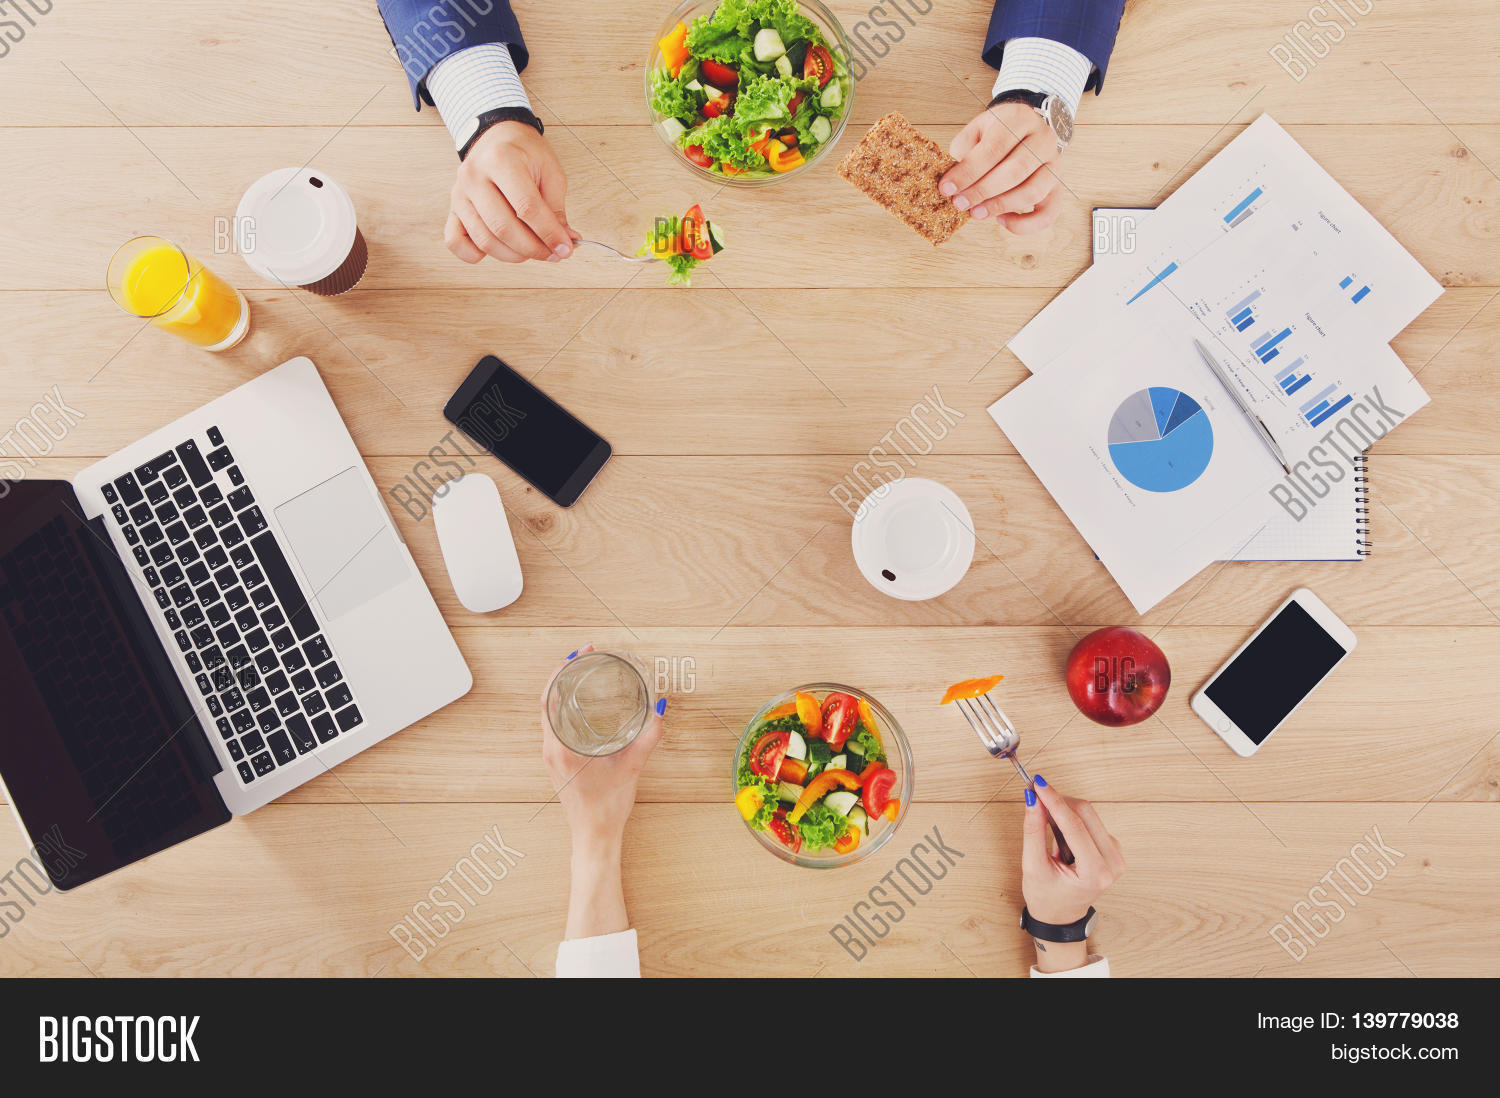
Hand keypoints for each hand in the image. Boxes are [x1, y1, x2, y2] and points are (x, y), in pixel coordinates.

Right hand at [446, 121, 580, 263]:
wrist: (497, 136)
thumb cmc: (524, 153)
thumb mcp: (549, 172)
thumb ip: (556, 208)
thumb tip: (564, 242)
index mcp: (501, 160)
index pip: (527, 207)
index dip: (549, 234)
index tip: (565, 248)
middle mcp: (474, 176)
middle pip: (503, 227)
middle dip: (533, 249)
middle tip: (552, 254)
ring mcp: (460, 194)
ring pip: (484, 240)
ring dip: (513, 255)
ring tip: (532, 251)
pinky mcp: (453, 209)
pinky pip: (454, 242)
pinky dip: (474, 254)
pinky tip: (499, 249)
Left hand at [539, 646, 665, 856]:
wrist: (594, 836)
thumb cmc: (607, 808)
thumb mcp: (632, 767)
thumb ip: (649, 736)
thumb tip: (659, 707)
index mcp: (560, 747)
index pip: (550, 697)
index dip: (562, 671)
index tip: (579, 654)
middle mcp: (550, 748)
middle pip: (547, 699)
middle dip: (563, 673)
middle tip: (584, 655)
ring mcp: (550, 754)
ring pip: (549, 712)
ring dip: (562, 689)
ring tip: (581, 672)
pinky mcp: (556, 760)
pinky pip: (554, 724)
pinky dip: (564, 706)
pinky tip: (581, 701)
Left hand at [939, 101, 1065, 233]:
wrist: (1026, 129)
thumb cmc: (996, 133)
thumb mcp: (977, 130)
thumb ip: (964, 150)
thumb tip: (953, 183)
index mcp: (1019, 119)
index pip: (994, 148)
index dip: (969, 172)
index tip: (947, 188)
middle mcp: (1043, 138)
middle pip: (1014, 171)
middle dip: (982, 191)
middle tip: (960, 204)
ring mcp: (1055, 163)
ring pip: (1032, 192)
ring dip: (1000, 207)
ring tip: (976, 213)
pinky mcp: (1058, 186)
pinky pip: (1048, 213)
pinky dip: (1025, 224)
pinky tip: (1002, 221)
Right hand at [1022, 776, 1124, 924]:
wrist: (1060, 916)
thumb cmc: (1047, 898)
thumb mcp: (1033, 866)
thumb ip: (1033, 830)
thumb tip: (1033, 800)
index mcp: (1095, 873)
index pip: (1074, 826)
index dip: (1054, 801)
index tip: (1038, 784)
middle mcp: (1112, 863)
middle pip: (1086, 814)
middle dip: (1058, 802)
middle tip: (1035, 795)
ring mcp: (1115, 855)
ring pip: (1088, 815)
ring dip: (1064, 813)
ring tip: (1048, 831)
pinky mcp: (1112, 847)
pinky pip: (1091, 821)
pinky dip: (1071, 820)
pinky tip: (1060, 837)